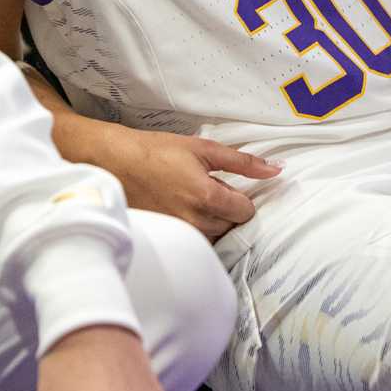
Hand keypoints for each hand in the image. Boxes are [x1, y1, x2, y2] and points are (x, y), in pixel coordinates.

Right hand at [103, 126, 278, 240]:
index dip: (240, 197)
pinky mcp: (167, 239)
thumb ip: (242, 161)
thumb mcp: (203, 149)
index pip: (246, 212)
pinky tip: (182, 210)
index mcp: (207, 198)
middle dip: (227, 209)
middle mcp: (195, 222)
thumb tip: (275, 169)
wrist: (115, 162)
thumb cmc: (155, 151)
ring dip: (212, 221)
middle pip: (231, 226)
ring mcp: (179, 234)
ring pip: (213, 236)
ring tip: (193, 200)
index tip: (226, 186)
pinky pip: (194, 241)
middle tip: (208, 190)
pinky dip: (195, 229)